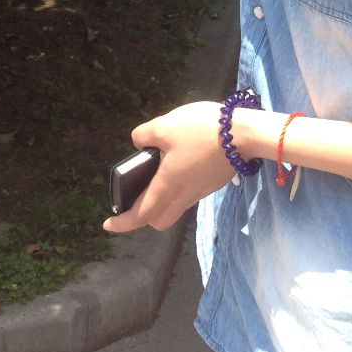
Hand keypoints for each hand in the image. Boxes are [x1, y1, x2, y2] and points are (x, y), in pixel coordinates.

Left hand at [103, 102, 235, 232]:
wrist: (244, 135)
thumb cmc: (201, 131)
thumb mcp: (164, 126)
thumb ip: (144, 135)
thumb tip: (137, 142)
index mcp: (167, 186)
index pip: (141, 215)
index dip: (123, 223)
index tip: (108, 225)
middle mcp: (183, 196)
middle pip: (159, 219)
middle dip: (143, 216)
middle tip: (132, 199)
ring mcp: (200, 192)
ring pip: (174, 208)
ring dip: (160, 201)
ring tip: (152, 177)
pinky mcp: (211, 184)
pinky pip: (187, 195)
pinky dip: (175, 190)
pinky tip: (175, 164)